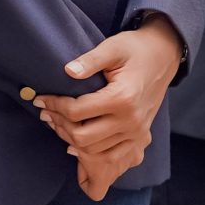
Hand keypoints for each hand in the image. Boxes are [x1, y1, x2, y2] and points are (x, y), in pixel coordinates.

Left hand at [36, 17, 181, 196]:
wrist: (163, 57)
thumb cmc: (135, 48)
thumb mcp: (113, 47)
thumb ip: (90, 60)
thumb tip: (67, 71)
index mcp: (123, 98)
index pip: (78, 111)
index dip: (54, 105)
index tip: (40, 99)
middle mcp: (131, 121)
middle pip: (82, 137)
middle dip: (59, 125)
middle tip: (46, 113)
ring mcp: (136, 132)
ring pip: (94, 151)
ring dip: (70, 139)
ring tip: (57, 123)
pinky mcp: (139, 138)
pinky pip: (111, 157)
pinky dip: (91, 154)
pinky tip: (76, 142)